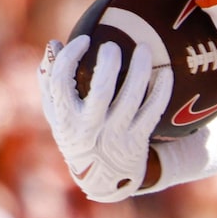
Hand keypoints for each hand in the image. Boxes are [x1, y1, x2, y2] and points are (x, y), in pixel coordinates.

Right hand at [40, 34, 166, 200]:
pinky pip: (152, 112)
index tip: (83, 39)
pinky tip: (166, 72)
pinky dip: (160, 92)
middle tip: (113, 45)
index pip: (61, 82)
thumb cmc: (77, 134)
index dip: (70, 58)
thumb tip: (54, 44)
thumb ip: (50, 81)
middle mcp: (90, 129)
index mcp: (65, 119)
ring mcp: (115, 135)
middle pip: (101, 92)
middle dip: (108, 65)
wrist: (103, 178)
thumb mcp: (57, 115)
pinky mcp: (137, 141)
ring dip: (139, 72)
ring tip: (143, 48)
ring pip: (131, 100)